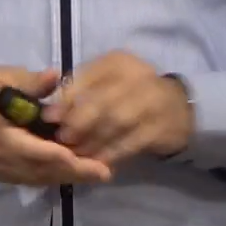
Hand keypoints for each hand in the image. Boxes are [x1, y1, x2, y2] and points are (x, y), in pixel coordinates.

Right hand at [0, 66, 112, 186]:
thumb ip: (27, 81)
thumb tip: (55, 76)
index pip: (31, 149)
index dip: (60, 155)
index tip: (87, 157)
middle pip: (39, 169)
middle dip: (73, 172)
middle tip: (105, 172)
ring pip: (38, 178)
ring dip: (67, 177)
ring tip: (98, 173)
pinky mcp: (3, 174)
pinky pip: (32, 179)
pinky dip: (55, 177)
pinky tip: (76, 172)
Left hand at [44, 51, 192, 166]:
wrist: (178, 108)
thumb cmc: (131, 94)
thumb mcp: (107, 83)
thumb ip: (80, 92)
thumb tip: (50, 113)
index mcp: (117, 62)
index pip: (87, 78)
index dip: (66, 99)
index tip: (48, 119)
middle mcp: (137, 77)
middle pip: (102, 101)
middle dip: (78, 122)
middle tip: (62, 139)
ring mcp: (152, 102)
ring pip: (116, 122)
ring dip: (92, 140)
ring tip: (76, 154)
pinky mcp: (161, 127)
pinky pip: (131, 142)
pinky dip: (112, 153)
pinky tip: (98, 162)